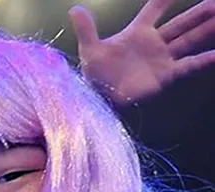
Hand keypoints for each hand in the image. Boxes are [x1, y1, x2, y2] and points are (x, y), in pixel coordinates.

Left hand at [71, 0, 214, 104]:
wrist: (101, 97)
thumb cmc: (95, 73)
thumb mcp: (90, 49)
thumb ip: (86, 29)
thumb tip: (74, 9)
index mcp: (137, 32)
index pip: (155, 9)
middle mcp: (153, 42)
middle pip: (181, 22)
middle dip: (199, 12)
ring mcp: (162, 58)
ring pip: (189, 39)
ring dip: (206, 29)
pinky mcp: (165, 75)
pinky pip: (189, 65)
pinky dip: (204, 60)